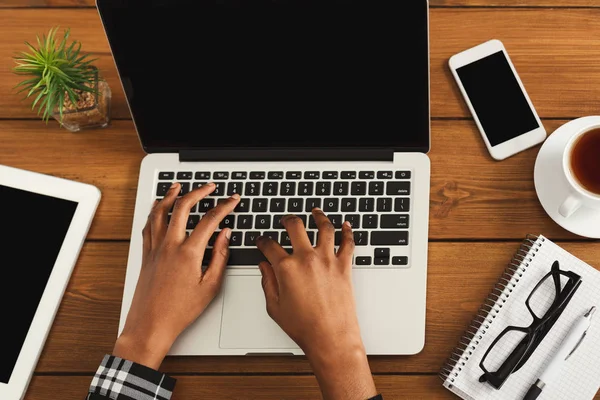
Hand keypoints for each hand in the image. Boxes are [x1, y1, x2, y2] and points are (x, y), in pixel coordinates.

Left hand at [113, 182, 239, 368]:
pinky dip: (154, 211)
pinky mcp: (146, 255)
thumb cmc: (180, 311)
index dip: (224, 206)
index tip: (232, 200)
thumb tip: (226, 236)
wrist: (150, 325)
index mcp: (189, 253)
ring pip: (160, 212)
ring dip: (171, 195)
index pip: (210, 220)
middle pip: (183, 207)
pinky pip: (148, 225)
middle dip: (198, 192)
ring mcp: (155, 248)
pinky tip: (157, 206)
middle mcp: (170, 246)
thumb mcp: (210, 286)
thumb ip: (220, 257)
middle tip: (209, 187)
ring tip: (179, 186)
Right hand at [256, 209, 376, 399]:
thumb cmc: (304, 327)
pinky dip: (348, 231)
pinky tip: (346, 225)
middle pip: (295, 226)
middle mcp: (307, 259)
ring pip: (324, 228)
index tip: (262, 240)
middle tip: (286, 220)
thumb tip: (264, 267)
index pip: (270, 245)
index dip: (263, 240)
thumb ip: (268, 283)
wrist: (331, 337)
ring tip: (316, 212)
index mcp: (286, 268)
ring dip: (319, 216)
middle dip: (287, 219)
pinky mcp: (344, 266)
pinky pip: (348, 243)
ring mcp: (327, 260)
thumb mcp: (275, 307)